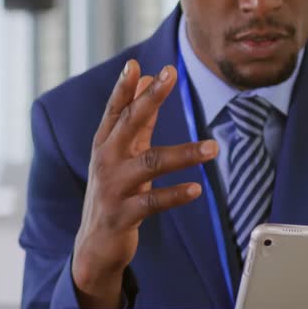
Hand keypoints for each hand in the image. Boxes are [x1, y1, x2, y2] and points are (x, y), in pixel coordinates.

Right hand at [71, 59, 217, 308]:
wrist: (94, 244)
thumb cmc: (113, 190)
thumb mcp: (122, 152)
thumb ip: (137, 117)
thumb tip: (147, 76)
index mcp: (106, 143)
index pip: (115, 109)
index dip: (124, 87)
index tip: (135, 64)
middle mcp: (106, 160)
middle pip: (128, 124)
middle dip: (149, 99)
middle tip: (170, 76)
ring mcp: (113, 187)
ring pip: (150, 163)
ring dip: (184, 154)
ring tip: (213, 147)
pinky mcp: (123, 214)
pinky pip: (152, 202)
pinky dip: (175, 194)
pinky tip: (195, 189)